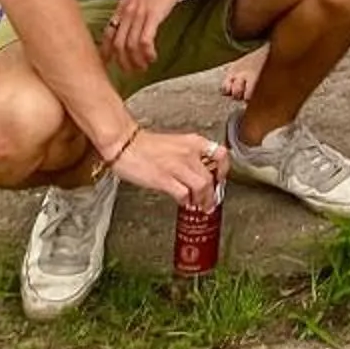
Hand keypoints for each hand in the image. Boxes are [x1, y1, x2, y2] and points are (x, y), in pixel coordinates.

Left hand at [101, 0, 193, 77]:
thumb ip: (137, 5)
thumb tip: (138, 19)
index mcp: (123, 4)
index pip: (107, 33)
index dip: (107, 51)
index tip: (110, 64)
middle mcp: (127, 10)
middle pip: (117, 44)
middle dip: (123, 62)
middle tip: (132, 72)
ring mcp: (138, 12)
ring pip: (129, 46)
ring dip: (136, 61)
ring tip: (144, 67)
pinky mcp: (152, 14)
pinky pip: (144, 41)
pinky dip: (147, 53)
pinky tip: (153, 57)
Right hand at [111, 126, 228, 207]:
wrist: (125, 144)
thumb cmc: (146, 145)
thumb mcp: (176, 143)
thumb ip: (189, 155)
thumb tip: (198, 171)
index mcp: (193, 142)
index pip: (220, 155)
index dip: (224, 170)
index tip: (221, 180)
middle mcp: (188, 153)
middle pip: (211, 177)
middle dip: (213, 193)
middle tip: (211, 202)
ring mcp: (177, 166)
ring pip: (201, 186)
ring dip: (203, 200)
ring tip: (200, 207)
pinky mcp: (164, 179)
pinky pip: (183, 194)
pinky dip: (186, 201)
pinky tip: (183, 203)